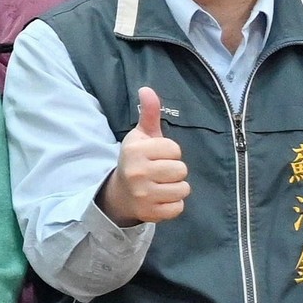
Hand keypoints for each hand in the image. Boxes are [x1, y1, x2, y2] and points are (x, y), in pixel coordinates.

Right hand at [103, 86, 189, 224]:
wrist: (119, 194)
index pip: (174, 149)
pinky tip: (161, 199)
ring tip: (162, 185)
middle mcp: (137, 172)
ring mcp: (143, 195)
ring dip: (176, 188)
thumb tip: (147, 89)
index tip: (157, 156)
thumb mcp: (140, 136)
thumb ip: (148, 114)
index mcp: (135, 151)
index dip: (169, 152)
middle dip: (175, 171)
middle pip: (181, 170)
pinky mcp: (150, 213)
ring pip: (183, 189)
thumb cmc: (136, 160)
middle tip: (160, 172)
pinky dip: (174, 204)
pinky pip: (178, 208)